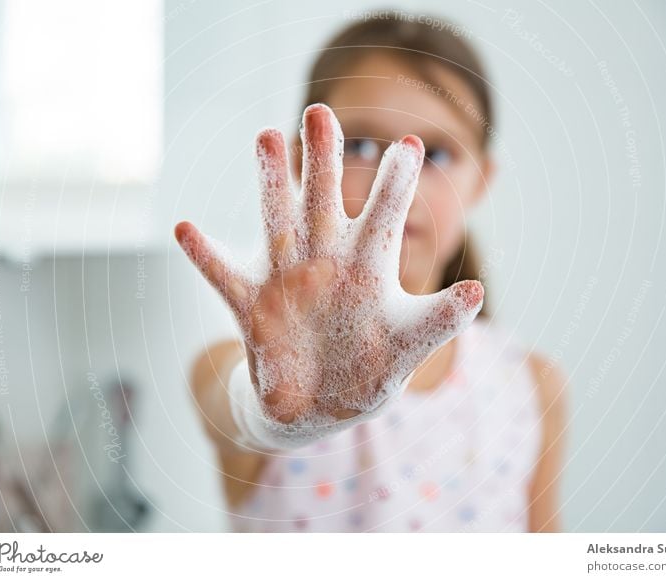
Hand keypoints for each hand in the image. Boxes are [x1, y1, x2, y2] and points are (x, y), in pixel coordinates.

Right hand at [175, 104, 482, 442]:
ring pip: (276, 220)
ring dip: (270, 184)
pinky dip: (205, 256)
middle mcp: (325, 259)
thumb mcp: (409, 344)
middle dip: (323, 159)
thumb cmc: (370, 368)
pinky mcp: (251, 306)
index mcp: (368, 266)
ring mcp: (285, 278)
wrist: (320, 405)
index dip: (395, 183)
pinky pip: (224, 276)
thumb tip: (479, 291)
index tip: (409, 144)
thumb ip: (440, 319)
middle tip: (321, 111)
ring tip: (266, 137)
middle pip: (323, 199)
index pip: (383, 215)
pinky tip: (186, 228)